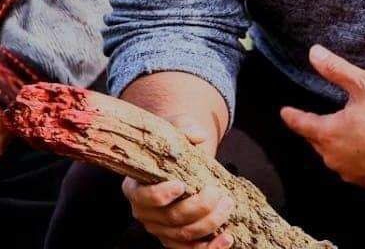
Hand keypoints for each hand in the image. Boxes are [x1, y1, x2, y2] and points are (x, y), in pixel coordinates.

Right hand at [122, 117, 234, 248]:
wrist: (183, 158)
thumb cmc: (175, 143)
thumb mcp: (176, 128)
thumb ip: (184, 127)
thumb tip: (197, 134)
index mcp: (136, 186)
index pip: (143, 197)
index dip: (160, 195)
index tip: (181, 185)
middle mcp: (145, 212)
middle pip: (171, 218)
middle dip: (198, 207)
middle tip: (218, 192)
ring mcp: (160, 229)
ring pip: (184, 235)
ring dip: (209, 223)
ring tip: (228, 205)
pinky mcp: (176, 239)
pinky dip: (211, 248)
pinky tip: (227, 238)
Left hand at [280, 44, 364, 188]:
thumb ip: (336, 70)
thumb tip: (313, 53)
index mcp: (329, 133)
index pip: (301, 123)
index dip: (291, 116)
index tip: (284, 112)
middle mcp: (334, 157)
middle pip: (316, 140)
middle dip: (315, 127)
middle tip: (317, 115)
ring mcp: (349, 172)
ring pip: (332, 154)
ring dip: (333, 142)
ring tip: (342, 127)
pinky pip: (348, 166)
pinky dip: (350, 154)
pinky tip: (360, 144)